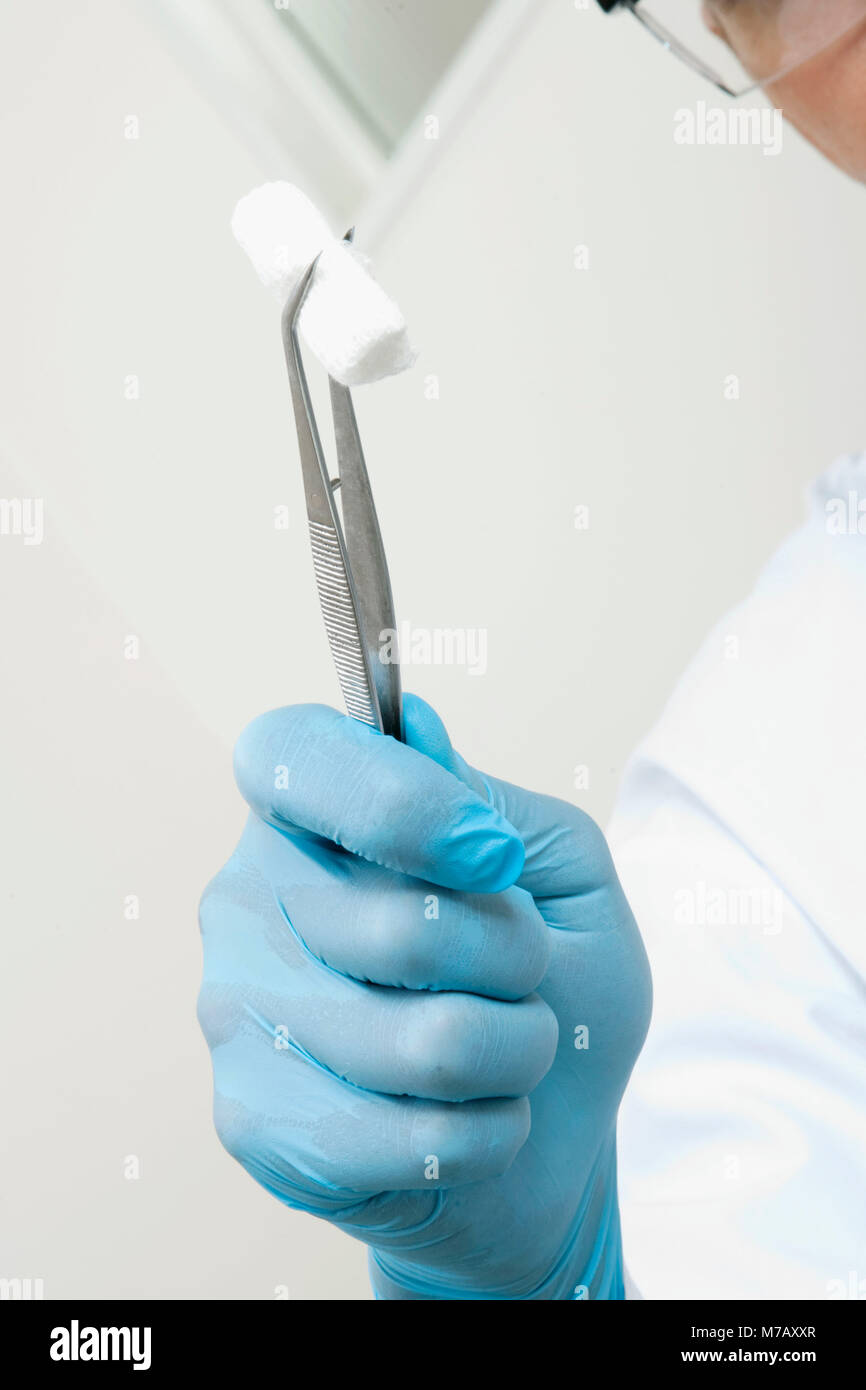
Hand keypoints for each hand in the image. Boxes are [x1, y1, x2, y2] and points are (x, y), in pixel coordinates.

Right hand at [198, 695, 650, 1298]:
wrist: (547, 1134)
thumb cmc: (556, 987)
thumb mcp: (562, 872)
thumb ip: (491, 800)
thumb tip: (417, 731)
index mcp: (312, 815)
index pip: (289, 753)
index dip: (400, 801)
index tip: (491, 855)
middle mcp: (249, 899)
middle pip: (405, 926)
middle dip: (514, 960)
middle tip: (520, 973)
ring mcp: (239, 1012)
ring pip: (432, 1044)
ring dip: (515, 1054)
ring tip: (499, 1052)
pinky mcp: (254, 1123)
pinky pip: (413, 1139)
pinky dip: (487, 1136)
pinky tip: (462, 1120)